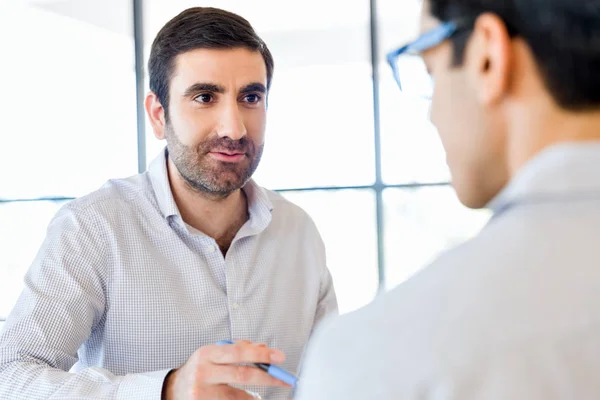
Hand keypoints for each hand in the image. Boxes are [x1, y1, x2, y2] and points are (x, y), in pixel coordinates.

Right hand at [162, 340, 290, 399]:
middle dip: (268, 377)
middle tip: (285, 379)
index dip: (261, 355)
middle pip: (242, 375)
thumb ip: (238, 350)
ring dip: (256, 395)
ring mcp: (202, 393)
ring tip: (261, 394)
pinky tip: (250, 398)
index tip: (279, 357)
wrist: (174, 390)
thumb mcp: (214, 353)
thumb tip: (264, 348)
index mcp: (207, 353)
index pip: (238, 352)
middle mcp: (203, 372)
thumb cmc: (200, 368)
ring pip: (239, 396)